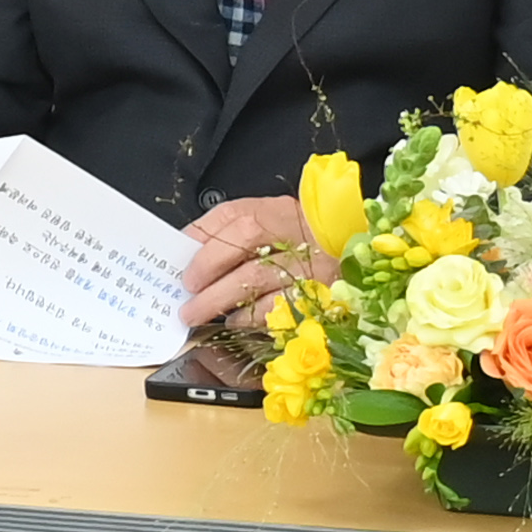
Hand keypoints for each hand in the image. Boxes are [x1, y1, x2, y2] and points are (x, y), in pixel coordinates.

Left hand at [177, 196, 327, 328]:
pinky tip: (234, 320)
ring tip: (196, 313)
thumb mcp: (271, 226)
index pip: (232, 215)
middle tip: (185, 291)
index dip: (201, 237)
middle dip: (207, 266)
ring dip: (219, 297)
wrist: (353, 256)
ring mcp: (308, 262)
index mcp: (276, 211)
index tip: (178, 260)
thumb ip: (233, 236)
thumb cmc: (304, 244)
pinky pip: (278, 306)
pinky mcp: (318, 294)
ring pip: (256, 275)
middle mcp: (294, 231)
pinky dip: (250, 316)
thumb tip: (189, 257)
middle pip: (244, 238)